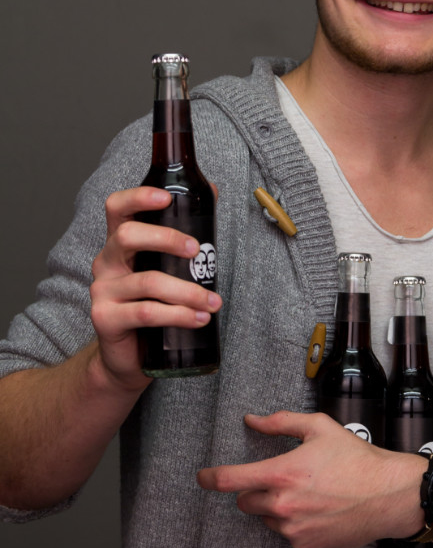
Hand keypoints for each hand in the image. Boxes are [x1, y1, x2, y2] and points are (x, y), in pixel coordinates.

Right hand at [89, 186, 221, 387]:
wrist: (128, 356)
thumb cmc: (151, 303)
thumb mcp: (165, 266)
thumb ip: (183, 232)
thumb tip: (211, 191)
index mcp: (120, 243)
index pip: (118, 208)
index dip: (138, 197)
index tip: (167, 198)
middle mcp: (106, 262)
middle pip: (128, 236)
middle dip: (166, 238)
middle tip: (197, 251)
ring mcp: (102, 291)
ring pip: (147, 282)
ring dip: (187, 291)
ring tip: (214, 302)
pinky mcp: (105, 319)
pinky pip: (146, 313)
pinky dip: (179, 315)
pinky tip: (199, 318)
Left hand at [196, 411, 424, 547]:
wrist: (387, 495)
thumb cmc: (356, 459)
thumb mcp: (319, 428)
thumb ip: (281, 423)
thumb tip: (253, 420)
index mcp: (282, 474)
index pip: (232, 480)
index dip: (211, 478)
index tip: (202, 477)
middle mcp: (283, 505)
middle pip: (245, 502)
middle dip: (255, 490)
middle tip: (280, 478)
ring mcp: (293, 529)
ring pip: (266, 518)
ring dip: (275, 507)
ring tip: (307, 493)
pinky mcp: (306, 545)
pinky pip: (286, 533)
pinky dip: (293, 522)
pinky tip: (317, 508)